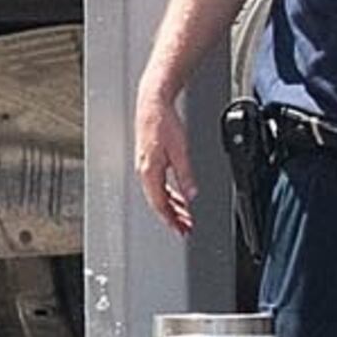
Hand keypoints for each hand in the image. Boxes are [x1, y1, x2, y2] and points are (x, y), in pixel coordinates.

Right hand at [132, 82, 194, 234]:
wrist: (152, 105)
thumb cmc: (164, 123)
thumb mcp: (181, 151)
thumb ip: (186, 175)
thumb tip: (192, 195)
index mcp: (150, 172)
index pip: (160, 204)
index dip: (171, 220)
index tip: (182, 230)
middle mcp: (144, 172)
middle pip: (158, 203)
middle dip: (172, 218)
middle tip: (185, 229)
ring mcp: (145, 167)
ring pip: (158, 195)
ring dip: (171, 207)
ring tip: (184, 217)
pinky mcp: (148, 162)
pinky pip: (158, 185)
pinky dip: (168, 195)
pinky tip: (178, 198)